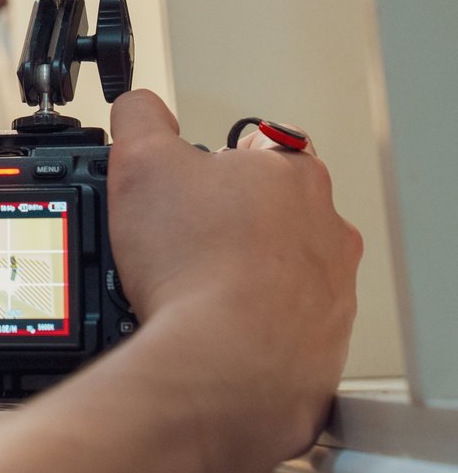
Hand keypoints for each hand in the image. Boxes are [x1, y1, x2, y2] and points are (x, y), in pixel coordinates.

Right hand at [105, 90, 361, 456]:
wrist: (224, 365)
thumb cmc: (196, 267)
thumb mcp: (140, 162)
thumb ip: (140, 117)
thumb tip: (140, 106)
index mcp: (293, 173)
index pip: (260, 146)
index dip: (214, 161)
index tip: (188, 185)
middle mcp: (327, 228)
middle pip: (269, 209)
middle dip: (225, 221)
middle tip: (178, 241)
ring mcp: (332, 290)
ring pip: (277, 268)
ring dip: (239, 274)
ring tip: (190, 289)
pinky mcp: (324, 344)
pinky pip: (280, 323)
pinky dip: (247, 324)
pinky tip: (208, 326)